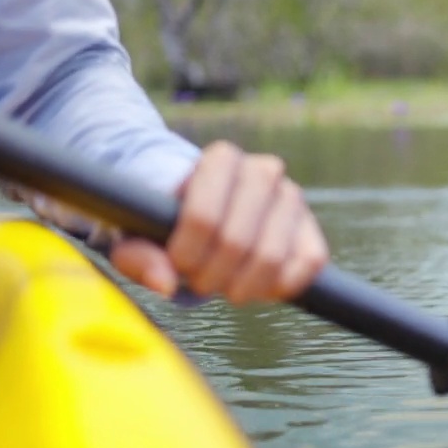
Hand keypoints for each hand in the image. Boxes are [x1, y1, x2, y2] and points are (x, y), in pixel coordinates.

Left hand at [109, 141, 328, 303]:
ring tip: (224, 286)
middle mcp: (263, 171)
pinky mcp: (310, 230)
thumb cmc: (166, 221)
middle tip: (197, 281)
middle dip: (211, 275)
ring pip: (271, 257)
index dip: (186, 254)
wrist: (204, 212)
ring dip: (241, 286)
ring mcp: (292, 199)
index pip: (204, 217)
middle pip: (236, 241)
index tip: (176, 264)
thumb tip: (164, 283)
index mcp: (220, 160)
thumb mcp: (137, 234)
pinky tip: (256, 287)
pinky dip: (280, 286)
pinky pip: (308, 264)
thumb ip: (139, 256)